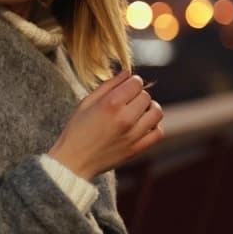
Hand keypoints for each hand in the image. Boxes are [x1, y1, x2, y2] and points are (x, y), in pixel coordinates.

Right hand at [47, 69, 163, 179]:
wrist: (74, 161)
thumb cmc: (76, 129)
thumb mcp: (86, 102)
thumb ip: (108, 85)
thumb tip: (127, 73)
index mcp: (110, 104)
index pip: (136, 83)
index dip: (132, 81)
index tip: (126, 85)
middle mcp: (125, 118)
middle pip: (146, 96)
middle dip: (138, 95)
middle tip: (127, 100)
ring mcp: (133, 135)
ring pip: (156, 112)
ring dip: (149, 108)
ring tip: (138, 111)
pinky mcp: (137, 148)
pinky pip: (158, 132)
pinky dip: (154, 126)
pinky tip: (142, 125)